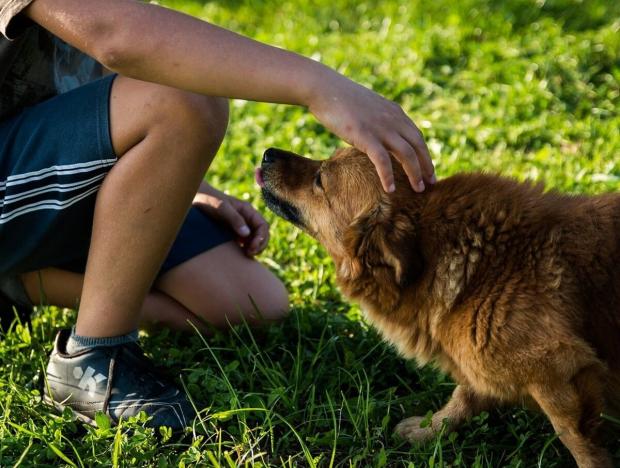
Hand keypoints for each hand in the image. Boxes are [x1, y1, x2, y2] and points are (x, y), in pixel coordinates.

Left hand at [193, 190, 268, 256]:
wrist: (193, 198)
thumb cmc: (207, 200)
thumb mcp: (221, 208)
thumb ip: (234, 219)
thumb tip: (246, 234)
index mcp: (247, 210)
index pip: (263, 225)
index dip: (261, 238)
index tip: (252, 247)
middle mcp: (246, 218)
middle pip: (262, 234)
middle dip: (259, 245)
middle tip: (249, 254)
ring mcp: (240, 226)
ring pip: (254, 239)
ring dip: (254, 248)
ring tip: (245, 255)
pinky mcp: (232, 232)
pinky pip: (244, 242)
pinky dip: (245, 249)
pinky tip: (239, 254)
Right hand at [307, 72, 434, 192]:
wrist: (324, 88)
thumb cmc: (340, 99)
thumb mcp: (367, 108)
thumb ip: (378, 120)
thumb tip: (378, 136)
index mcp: (395, 112)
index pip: (417, 136)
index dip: (425, 154)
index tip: (428, 170)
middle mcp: (393, 119)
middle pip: (418, 146)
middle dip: (426, 166)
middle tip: (431, 183)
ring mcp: (380, 127)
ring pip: (407, 154)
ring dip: (415, 174)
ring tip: (418, 190)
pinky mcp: (365, 135)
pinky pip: (382, 160)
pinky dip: (388, 176)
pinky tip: (390, 189)